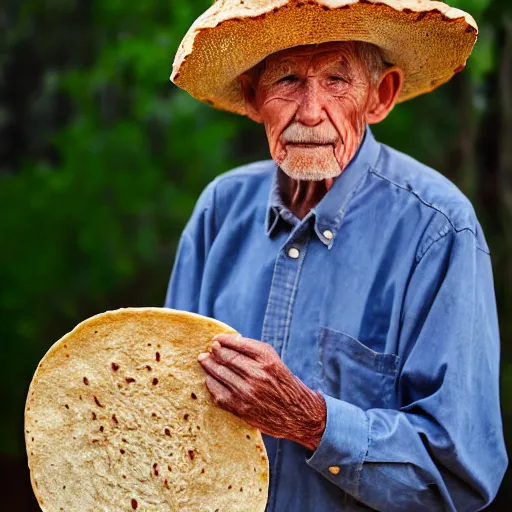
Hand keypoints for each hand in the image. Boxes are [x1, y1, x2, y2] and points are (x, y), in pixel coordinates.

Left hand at [197, 334, 325, 450]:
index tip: (217, 339)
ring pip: (220, 374)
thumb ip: (255, 352)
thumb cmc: (285, 385)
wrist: (298, 415)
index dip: (224, 340)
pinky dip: (211, 385)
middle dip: (214, 352)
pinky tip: (209, 379)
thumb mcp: (275, 362)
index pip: (238, 344)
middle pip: (227, 358)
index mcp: (267, 359)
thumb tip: (231, 342)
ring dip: (208, 366)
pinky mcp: (242, 408)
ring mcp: (248, 392)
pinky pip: (219, 394)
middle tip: (208, 350)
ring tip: (204, 360)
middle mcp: (257, 374)